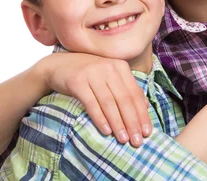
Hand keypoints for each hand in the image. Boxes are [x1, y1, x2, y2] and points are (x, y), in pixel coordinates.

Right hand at [35, 52, 151, 146]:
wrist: (59, 65)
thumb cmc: (90, 74)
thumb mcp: (110, 77)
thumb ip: (127, 88)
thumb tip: (146, 106)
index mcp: (120, 67)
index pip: (135, 94)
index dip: (142, 114)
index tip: (147, 132)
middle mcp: (109, 68)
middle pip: (124, 99)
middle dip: (132, 122)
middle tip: (137, 141)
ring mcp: (93, 74)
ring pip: (109, 102)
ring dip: (118, 123)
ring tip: (124, 139)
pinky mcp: (78, 82)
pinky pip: (91, 103)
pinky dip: (100, 118)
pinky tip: (106, 131)